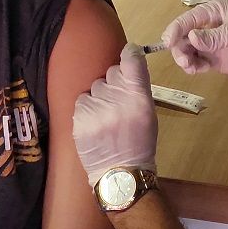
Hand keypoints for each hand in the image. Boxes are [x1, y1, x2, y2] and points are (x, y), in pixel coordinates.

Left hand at [73, 44, 157, 186]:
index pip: (131, 60)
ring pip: (95, 86)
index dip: (129, 53)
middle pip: (111, 72)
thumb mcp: (149, 114)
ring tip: (106, 117)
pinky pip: (82, 100)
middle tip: (118, 103)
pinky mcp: (79, 118)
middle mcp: (117, 99)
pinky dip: (87, 109)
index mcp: (139, 98)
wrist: (120, 174)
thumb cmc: (139, 143)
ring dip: (100, 96)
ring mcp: (96, 109)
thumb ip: (139, 88)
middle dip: (114, 82)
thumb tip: (130, 61)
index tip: (128, 54)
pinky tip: (95, 124)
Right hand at [161, 0, 227, 89]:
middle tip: (184, 60)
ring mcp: (211, 43)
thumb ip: (215, 36)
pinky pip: (196, 61)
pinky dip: (192, 66)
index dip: (176, 28)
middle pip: (184, 34)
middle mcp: (210, 25)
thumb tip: (191, 38)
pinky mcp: (215, 59)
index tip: (167, 42)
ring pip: (187, 49)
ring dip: (183, 57)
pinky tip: (196, 70)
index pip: (190, 18)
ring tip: (190, 67)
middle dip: (179, 46)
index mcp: (216, 11)